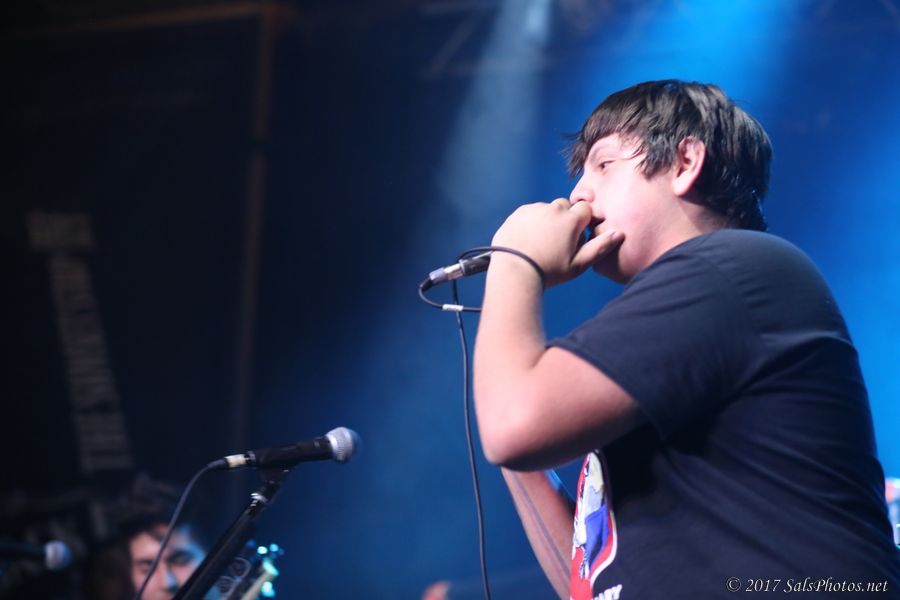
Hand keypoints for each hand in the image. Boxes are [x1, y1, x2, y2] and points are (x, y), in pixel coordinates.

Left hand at [491, 199, 623, 286]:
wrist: (514, 271)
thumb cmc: (549, 271)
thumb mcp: (579, 264)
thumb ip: (600, 247)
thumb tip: (619, 233)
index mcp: (571, 220)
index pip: (585, 209)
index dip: (583, 222)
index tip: (578, 235)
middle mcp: (554, 210)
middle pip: (566, 207)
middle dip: (566, 219)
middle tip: (559, 240)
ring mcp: (535, 209)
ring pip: (547, 209)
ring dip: (549, 220)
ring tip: (542, 242)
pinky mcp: (519, 213)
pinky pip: (531, 212)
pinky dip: (533, 221)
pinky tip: (529, 239)